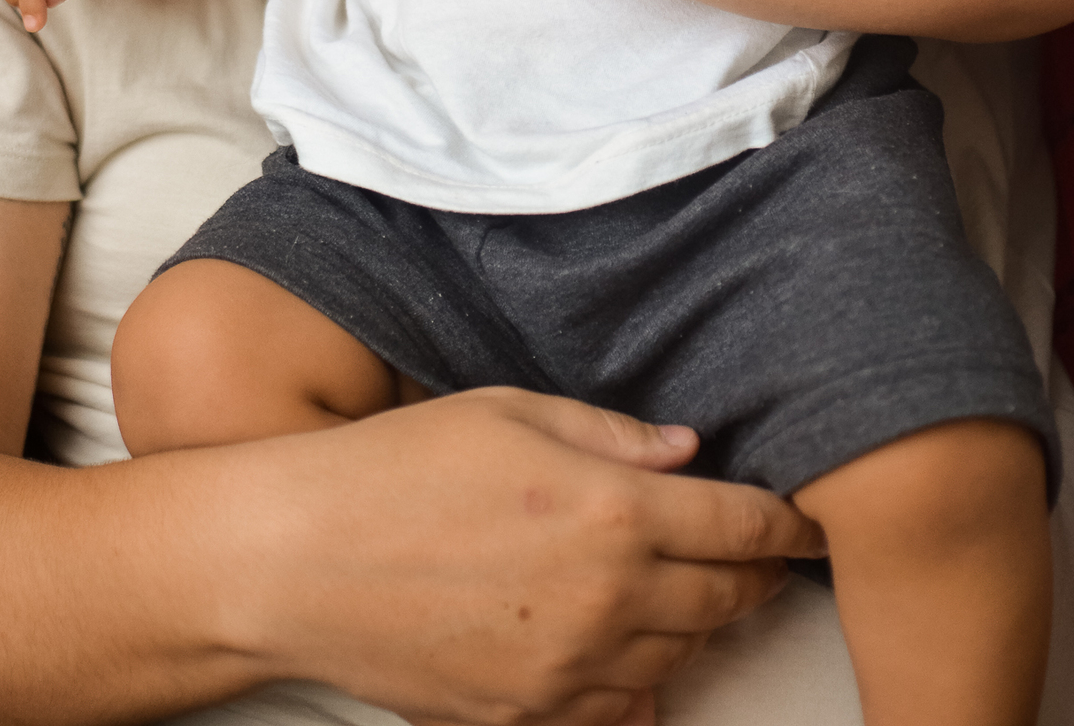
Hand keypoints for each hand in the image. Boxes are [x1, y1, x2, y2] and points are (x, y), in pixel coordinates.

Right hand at [249, 387, 824, 725]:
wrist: (301, 560)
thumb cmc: (399, 466)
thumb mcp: (509, 412)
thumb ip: (611, 433)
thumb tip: (687, 450)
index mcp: (612, 511)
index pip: (742, 525)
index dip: (786, 521)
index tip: (805, 517)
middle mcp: (609, 600)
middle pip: (727, 597)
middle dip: (755, 573)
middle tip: (760, 551)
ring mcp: (572, 670)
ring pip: (682, 655)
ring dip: (699, 620)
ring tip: (688, 584)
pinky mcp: (532, 716)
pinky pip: (622, 709)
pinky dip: (641, 678)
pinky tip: (626, 643)